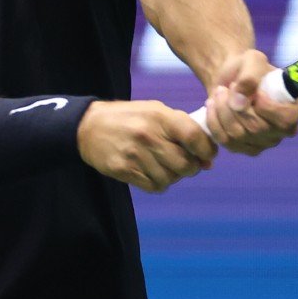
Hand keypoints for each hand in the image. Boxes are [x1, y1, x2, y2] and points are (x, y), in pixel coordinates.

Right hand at [76, 100, 215, 192]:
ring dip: (172, 176)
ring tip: (164, 166)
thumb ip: (183, 130)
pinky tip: (151, 172)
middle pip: (185, 164)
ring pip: (170, 179)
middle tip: (185, 164)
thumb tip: (208, 160)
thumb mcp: (155, 112)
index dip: (207, 150)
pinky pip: (154, 186)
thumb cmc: (129, 118)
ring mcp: (135, 154)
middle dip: (191, 168)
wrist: (89, 126)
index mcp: (159, 116)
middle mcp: (148, 135)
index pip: (194, 137)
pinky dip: (158, 183)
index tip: (207, 156)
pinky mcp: (124, 169)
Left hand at [205, 50, 297, 155]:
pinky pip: (225, 141)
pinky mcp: (245, 148)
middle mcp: (285, 130)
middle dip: (235, 106)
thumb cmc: (248, 68)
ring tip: (219, 92)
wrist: (231, 78)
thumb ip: (249, 76)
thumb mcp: (252, 60)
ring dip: (222, 111)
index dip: (266, 108)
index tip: (254, 92)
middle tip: (227, 87)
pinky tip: (212, 105)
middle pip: (257, 128)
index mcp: (297, 108)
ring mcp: (265, 142)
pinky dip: (213, 121)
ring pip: (238, 136)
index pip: (286, 119)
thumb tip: (239, 102)